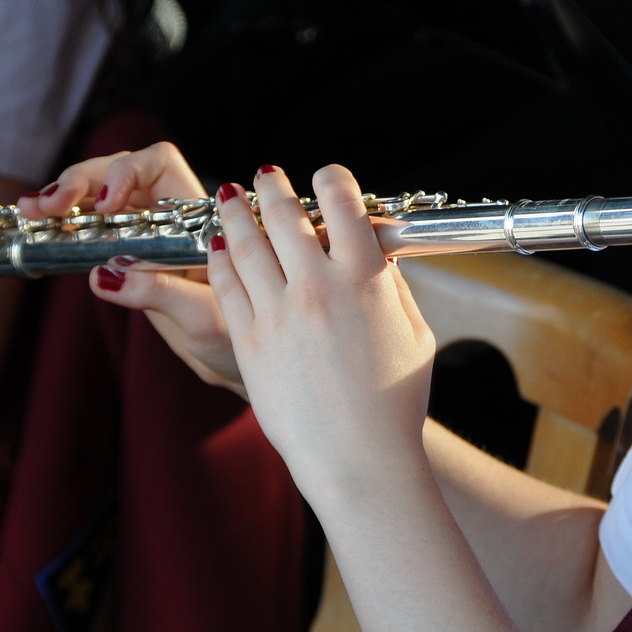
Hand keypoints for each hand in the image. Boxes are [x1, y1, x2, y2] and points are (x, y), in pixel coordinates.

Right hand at [20, 142, 243, 393]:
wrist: (232, 365)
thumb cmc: (232, 339)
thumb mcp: (202, 318)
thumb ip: (159, 293)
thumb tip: (104, 275)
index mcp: (198, 218)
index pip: (159, 166)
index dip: (128, 172)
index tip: (108, 204)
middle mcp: (170, 216)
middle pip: (121, 172)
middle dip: (83, 180)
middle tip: (50, 205)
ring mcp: (145, 233)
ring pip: (99, 195)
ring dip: (64, 197)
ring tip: (32, 210)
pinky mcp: (125, 255)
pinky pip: (90, 225)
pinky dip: (64, 221)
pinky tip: (38, 224)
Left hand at [210, 164, 435, 495]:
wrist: (358, 458)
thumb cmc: (395, 403)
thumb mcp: (414, 334)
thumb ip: (393, 288)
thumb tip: (376, 256)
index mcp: (366, 279)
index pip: (344, 202)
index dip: (332, 180)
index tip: (325, 178)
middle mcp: (319, 286)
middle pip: (285, 214)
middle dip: (272, 186)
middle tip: (265, 174)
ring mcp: (279, 312)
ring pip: (246, 243)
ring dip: (237, 212)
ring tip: (230, 197)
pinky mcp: (249, 340)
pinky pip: (226, 284)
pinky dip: (219, 258)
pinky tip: (217, 246)